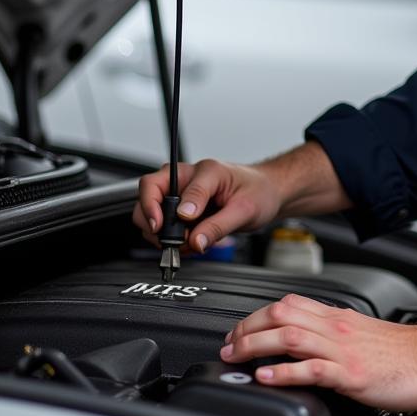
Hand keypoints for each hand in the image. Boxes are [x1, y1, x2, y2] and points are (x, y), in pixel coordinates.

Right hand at [133, 158, 281, 253]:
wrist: (267, 193)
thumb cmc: (259, 192)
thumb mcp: (244, 210)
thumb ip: (217, 226)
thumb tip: (194, 242)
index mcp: (205, 171)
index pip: (169, 184)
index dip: (162, 209)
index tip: (167, 229)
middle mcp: (189, 178)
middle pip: (149, 193)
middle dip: (153, 221)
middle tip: (171, 241)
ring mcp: (183, 192)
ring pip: (150, 210)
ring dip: (161, 234)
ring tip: (186, 244)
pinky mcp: (182, 207)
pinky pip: (163, 223)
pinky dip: (170, 239)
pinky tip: (190, 242)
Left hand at [220, 294, 416, 410]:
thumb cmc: (402, 351)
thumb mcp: (361, 335)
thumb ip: (334, 334)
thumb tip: (306, 344)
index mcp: (338, 317)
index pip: (289, 303)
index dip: (256, 315)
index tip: (238, 331)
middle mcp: (336, 327)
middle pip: (281, 313)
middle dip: (247, 327)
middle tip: (228, 344)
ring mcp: (342, 349)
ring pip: (289, 335)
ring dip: (254, 345)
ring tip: (235, 356)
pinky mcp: (351, 373)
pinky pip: (312, 368)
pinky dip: (284, 371)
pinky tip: (267, 377)